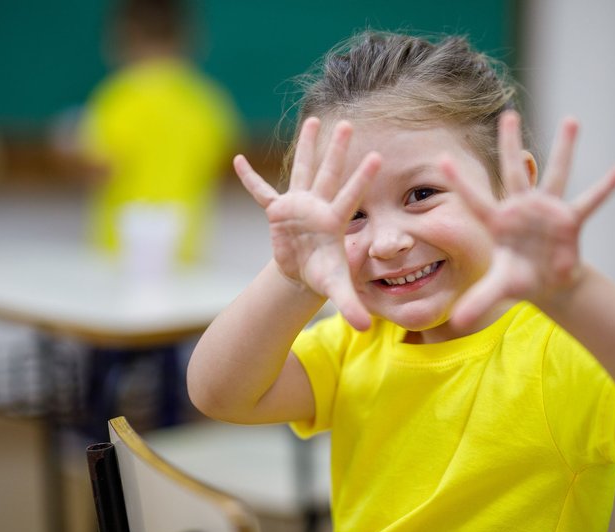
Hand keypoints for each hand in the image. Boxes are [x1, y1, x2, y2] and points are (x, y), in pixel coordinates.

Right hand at [233, 117, 381, 329]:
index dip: (361, 177)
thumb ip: (351, 305)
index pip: (351, 195)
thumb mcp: (336, 289)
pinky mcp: (277, 212)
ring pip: (303, 170)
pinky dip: (249, 179)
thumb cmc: (324, 276)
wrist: (303, 274)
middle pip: (329, 173)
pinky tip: (237, 160)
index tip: (376, 156)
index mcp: (335, 221)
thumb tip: (364, 328)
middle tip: (349, 123)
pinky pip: (261, 193)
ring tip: (314, 120)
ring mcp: (298, 206)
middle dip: (338, 149)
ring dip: (306, 147)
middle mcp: (319, 206)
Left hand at [442, 111, 614, 328]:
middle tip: (508, 113)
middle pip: (513, 170)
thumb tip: (455, 324)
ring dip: (563, 148)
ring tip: (571, 120)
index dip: (460, 182)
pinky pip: (588, 201)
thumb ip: (479, 300)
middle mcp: (521, 208)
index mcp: (498, 222)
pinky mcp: (570, 220)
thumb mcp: (499, 288)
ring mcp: (547, 211)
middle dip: (510, 143)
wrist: (547, 283)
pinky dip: (603, 188)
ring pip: (555, 174)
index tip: (441, 159)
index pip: (475, 199)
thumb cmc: (519, 278)